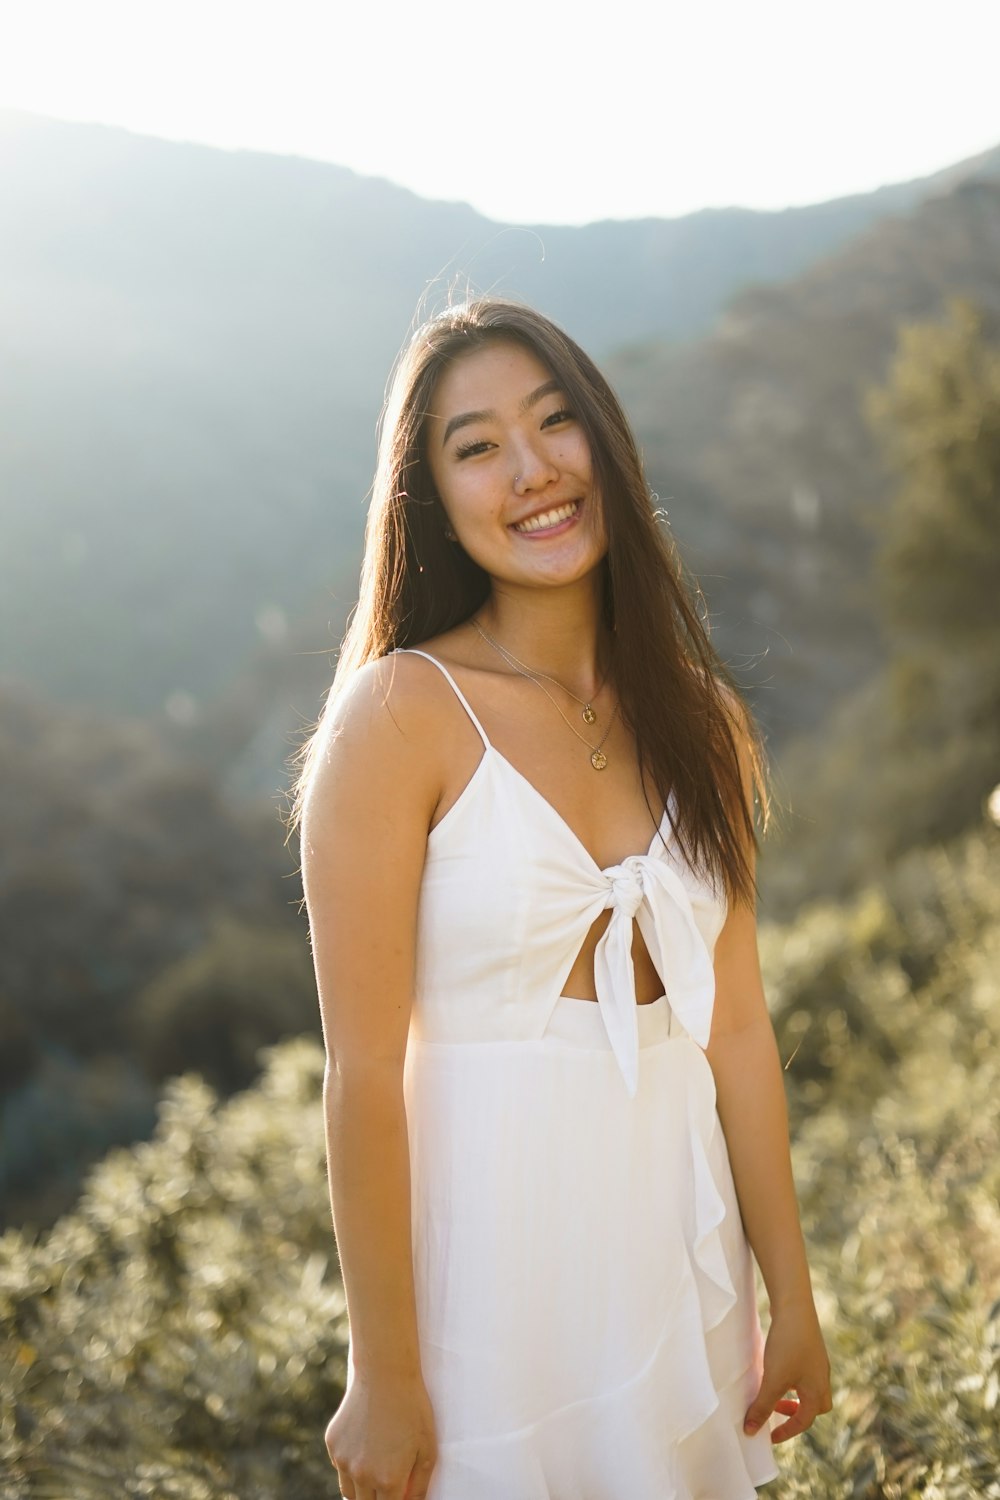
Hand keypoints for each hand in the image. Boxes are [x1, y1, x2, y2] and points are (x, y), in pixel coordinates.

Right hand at [325, 1370, 438, 1499]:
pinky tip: (365, 1442)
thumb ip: (419, 1486)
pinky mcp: (332, 1444)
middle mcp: (362, 1475)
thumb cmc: (413, 1409)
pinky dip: (350, 1464)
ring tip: (376, 1466)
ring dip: (361, 1488)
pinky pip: (340, 1466)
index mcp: (388, 1481)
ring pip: (349, 1492)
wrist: (385, 1373)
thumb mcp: (427, 1449)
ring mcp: (343, 1460)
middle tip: (388, 1483)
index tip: (398, 1494)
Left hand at [743, 1299, 832, 1443]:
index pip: (804, 1421)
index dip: (787, 1431)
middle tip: (778, 1411)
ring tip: (774, 1390)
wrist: (795, 1306)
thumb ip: (762, 1406)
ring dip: (794, 1395)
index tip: (769, 1437)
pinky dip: (792, 1378)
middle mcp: (822, 1377)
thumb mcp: (773, 1379)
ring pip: (810, 1387)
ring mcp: (818, 1361)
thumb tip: (750, 1430)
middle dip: (798, 1414)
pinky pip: (805, 1372)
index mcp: (817, 1391)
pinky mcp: (810, 1346)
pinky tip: (777, 1367)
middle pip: (817, 1406)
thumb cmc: (787, 1345)